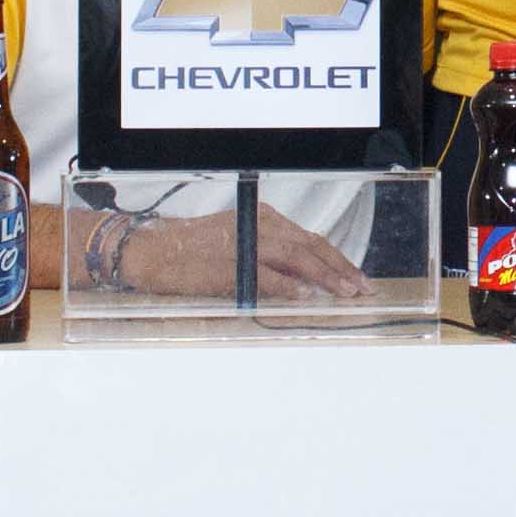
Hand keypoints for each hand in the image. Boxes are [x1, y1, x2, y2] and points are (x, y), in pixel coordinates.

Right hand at [105, 207, 370, 300]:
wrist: (152, 251)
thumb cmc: (192, 252)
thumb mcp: (238, 245)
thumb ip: (271, 258)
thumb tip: (304, 280)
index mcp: (265, 220)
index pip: (312, 241)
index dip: (338, 260)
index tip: (357, 278)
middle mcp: (261, 226)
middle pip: (312, 248)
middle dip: (341, 269)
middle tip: (363, 289)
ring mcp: (247, 243)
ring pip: (298, 259)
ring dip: (325, 277)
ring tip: (345, 294)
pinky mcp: (231, 263)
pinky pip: (268, 275)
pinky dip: (289, 286)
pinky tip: (306, 297)